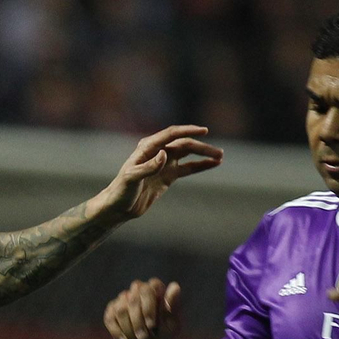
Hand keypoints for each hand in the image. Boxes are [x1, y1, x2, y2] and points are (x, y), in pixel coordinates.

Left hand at [100, 125, 222, 223]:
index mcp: (148, 147)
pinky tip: (213, 164)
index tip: (204, 131)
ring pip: (188, 155)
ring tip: (220, 157)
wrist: (117, 208)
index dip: (188, 131)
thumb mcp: (132, 179)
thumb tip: (164, 154)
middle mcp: (157, 152)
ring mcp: (164, 163)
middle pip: (184, 145)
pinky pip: (187, 168)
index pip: (171, 134)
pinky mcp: (168, 176)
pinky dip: (200, 165)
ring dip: (204, 154)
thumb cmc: (121, 191)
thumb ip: (148, 167)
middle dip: (202, 147)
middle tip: (219, 153)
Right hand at [105, 277, 182, 338]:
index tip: (151, 326)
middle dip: (138, 322)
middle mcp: (138, 290)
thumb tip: (175, 286)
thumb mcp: (172, 324)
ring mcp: (124, 299)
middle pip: (133, 299)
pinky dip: (117, 332)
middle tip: (144, 338)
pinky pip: (110, 318)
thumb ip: (173, 305)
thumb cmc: (165, 335)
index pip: (147, 289)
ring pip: (121, 310)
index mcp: (155, 289)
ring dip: (129, 329)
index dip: (147, 308)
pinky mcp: (112, 311)